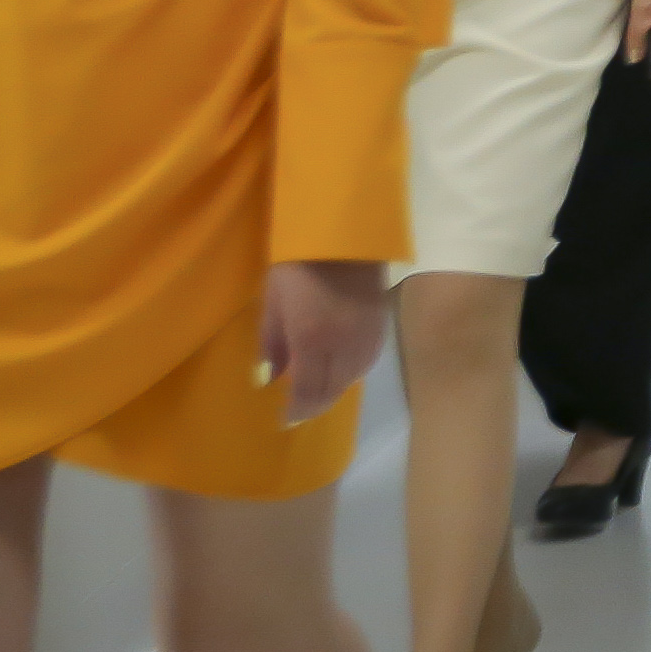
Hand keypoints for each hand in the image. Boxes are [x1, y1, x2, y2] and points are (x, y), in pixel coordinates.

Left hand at [256, 261, 388, 426]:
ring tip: (316, 388)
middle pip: (333, 390)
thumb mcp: (272, 303)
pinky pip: (366, 361)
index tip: (284, 419)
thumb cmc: (296, 264)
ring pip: (353, 378)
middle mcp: (344, 343)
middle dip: (314, 404)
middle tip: (298, 408)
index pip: (308, 391)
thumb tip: (269, 379)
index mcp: (312, 337)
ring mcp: (367, 335)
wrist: (341, 231)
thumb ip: (270, 345)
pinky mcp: (381, 325)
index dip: (296, 410)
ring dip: (333, 388)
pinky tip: (338, 366)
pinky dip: (350, 372)